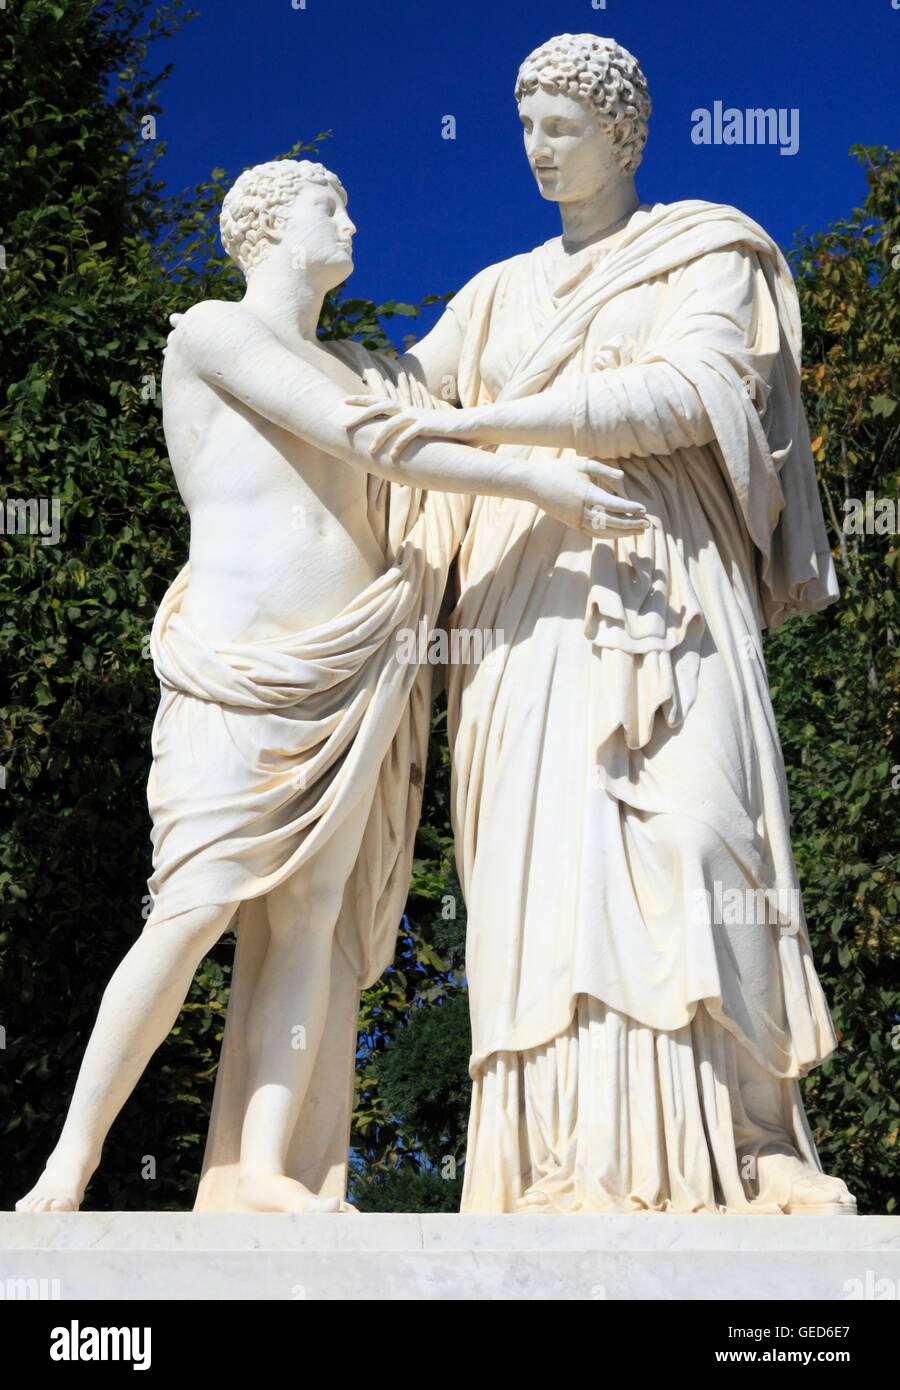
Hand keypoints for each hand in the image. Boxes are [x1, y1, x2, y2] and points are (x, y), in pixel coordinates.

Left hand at [344, 396, 482, 457]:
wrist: (473, 427)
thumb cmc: (448, 433)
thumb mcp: (424, 434)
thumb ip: (408, 437)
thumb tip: (393, 449)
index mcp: (407, 409)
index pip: (380, 401)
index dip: (362, 400)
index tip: (344, 400)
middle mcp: (410, 410)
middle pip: (380, 406)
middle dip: (360, 414)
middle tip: (344, 424)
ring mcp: (419, 416)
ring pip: (392, 423)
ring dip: (379, 437)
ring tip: (369, 452)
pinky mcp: (429, 426)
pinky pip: (410, 434)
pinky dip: (399, 445)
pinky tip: (391, 458)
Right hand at [534, 457, 648, 538]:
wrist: (533, 484)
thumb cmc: (559, 470)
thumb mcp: (582, 464)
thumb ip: (604, 470)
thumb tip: (623, 476)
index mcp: (586, 494)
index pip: (614, 504)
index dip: (630, 508)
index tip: (643, 510)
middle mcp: (582, 510)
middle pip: (612, 521)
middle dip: (631, 524)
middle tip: (648, 525)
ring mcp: (576, 519)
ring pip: (604, 530)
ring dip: (623, 533)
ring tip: (638, 532)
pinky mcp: (572, 524)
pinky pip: (593, 533)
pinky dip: (608, 535)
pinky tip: (620, 534)